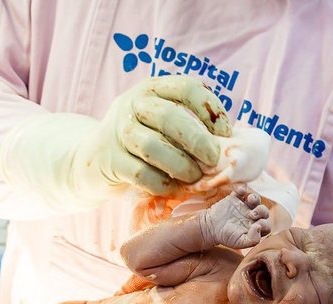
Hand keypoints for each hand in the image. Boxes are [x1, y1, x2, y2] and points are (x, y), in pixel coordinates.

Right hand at [1, 76, 231, 210]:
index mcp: (153, 89)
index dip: (210, 110)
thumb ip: (195, 126)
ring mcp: (118, 132)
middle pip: (169, 116)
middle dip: (198, 140)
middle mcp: (133, 104)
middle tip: (213, 159)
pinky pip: (141, 174)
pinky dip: (163, 184)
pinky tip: (174, 187)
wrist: (95, 161)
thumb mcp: (165, 125)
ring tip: (194, 177)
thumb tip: (238, 141)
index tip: (225, 133)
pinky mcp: (110, 161)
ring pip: (152, 146)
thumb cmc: (145, 143)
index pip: (186, 87)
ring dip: (181, 165)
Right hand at [199, 185, 271, 248]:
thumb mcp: (239, 243)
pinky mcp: (235, 198)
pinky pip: (241, 191)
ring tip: (249, 199)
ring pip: (255, 199)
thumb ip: (252, 239)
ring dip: (255, 198)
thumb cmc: (226, 237)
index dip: (264, 224)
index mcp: (255, 227)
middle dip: (262, 211)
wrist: (211, 227)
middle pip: (264, 211)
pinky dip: (242, 189)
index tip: (255, 225)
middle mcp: (252, 216)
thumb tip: (259, 227)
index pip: (266, 225)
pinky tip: (239, 192)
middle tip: (252, 214)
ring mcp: (244, 206)